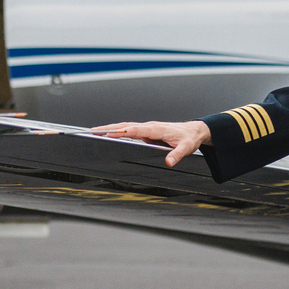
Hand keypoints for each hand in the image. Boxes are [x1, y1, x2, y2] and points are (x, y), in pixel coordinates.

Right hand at [91, 119, 212, 168]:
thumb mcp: (186, 148)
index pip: (136, 130)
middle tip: (93, 131)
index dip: (122, 132)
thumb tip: (169, 162)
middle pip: (125, 126)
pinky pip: (130, 130)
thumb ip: (177, 155)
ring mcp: (147, 129)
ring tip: (95, 132)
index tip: (109, 134)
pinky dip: (118, 131)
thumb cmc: (189, 138)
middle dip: (109, 128)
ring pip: (126, 127)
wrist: (194, 131)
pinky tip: (109, 135)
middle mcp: (149, 127)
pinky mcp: (147, 132)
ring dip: (111, 129)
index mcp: (156, 129)